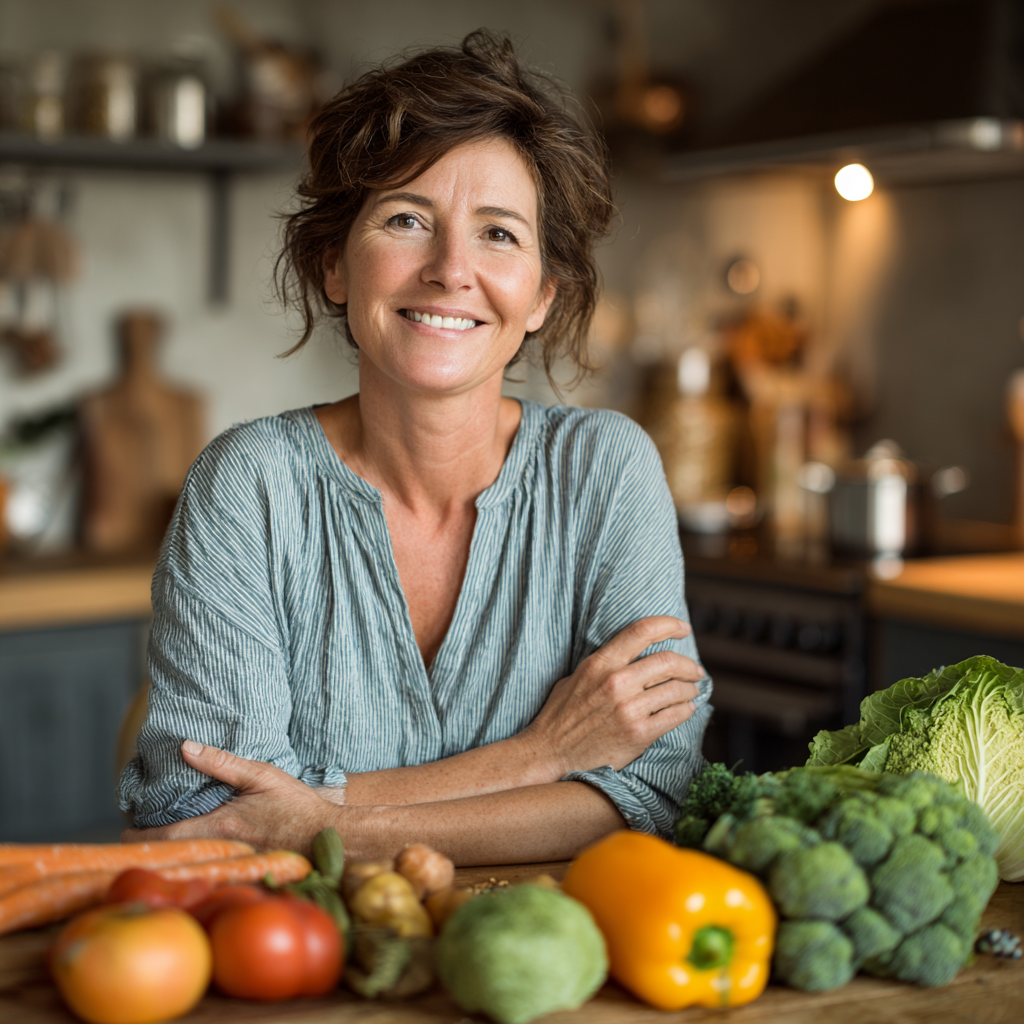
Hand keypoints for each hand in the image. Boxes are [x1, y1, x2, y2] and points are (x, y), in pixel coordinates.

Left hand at [121, 741, 342, 854]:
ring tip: (161, 839)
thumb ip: (222, 763)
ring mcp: (231, 865)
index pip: (164, 836)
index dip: (138, 835)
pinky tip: (196, 850)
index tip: (124, 832)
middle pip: (171, 854)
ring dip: (174, 852)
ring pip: (189, 862)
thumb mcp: (262, 775)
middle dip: (152, 844)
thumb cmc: (298, 806)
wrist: (330, 837)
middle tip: (137, 833)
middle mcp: (221, 850)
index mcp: (219, 827)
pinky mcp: (243, 871)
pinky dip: (196, 859)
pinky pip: (210, 867)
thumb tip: (186, 747)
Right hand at [520, 616, 702, 776]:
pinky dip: (686, 710)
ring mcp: (629, 709)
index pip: (641, 631)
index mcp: (601, 663)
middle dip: (688, 665)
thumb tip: (633, 653)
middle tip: (695, 670)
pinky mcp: (638, 733)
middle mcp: (617, 682)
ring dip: (690, 689)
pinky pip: (675, 716)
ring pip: (676, 689)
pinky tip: (686, 709)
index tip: (682, 628)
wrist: (551, 752)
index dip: (668, 625)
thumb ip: (604, 663)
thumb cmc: (561, 714)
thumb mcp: (576, 676)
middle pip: (667, 661)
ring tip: (692, 691)